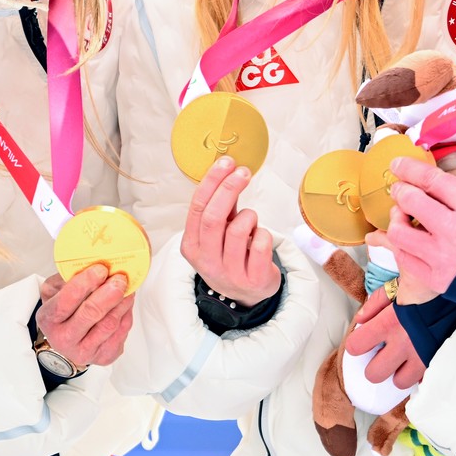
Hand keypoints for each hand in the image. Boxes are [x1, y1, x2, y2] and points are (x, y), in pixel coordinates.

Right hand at [36, 266, 134, 368]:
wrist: (68, 338)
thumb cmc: (64, 310)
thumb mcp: (56, 290)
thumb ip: (69, 277)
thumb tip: (94, 263)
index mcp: (49, 318)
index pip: (66, 300)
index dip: (86, 283)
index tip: (101, 269)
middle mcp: (63, 338)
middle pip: (90, 313)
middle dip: (109, 293)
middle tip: (120, 278)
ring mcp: (84, 351)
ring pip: (109, 324)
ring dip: (122, 302)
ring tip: (127, 288)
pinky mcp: (103, 356)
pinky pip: (121, 333)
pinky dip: (126, 315)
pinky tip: (125, 304)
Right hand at [180, 156, 280, 306]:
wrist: (246, 293)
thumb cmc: (230, 254)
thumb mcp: (217, 233)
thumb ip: (220, 206)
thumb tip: (228, 168)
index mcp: (192, 246)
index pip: (197, 208)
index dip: (212, 182)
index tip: (226, 162)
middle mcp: (206, 262)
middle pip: (214, 217)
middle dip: (229, 189)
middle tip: (243, 172)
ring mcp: (230, 273)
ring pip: (238, 230)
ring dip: (249, 216)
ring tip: (251, 220)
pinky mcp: (254, 279)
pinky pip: (261, 244)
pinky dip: (264, 234)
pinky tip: (260, 238)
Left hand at [344, 287, 426, 388]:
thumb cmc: (427, 283)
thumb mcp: (397, 284)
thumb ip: (375, 303)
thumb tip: (360, 319)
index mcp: (389, 323)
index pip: (356, 346)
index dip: (357, 343)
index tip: (363, 339)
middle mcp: (404, 344)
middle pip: (374, 374)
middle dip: (375, 365)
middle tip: (382, 354)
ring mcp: (422, 355)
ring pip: (399, 382)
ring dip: (399, 372)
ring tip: (403, 358)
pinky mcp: (439, 360)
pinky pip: (423, 379)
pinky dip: (419, 372)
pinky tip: (420, 357)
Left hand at [366, 156, 455, 297]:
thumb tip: (426, 177)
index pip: (430, 179)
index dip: (408, 168)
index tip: (398, 165)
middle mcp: (455, 229)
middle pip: (410, 200)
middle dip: (400, 191)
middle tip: (399, 190)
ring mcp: (443, 256)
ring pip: (399, 231)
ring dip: (397, 220)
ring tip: (403, 218)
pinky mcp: (436, 278)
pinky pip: (404, 257)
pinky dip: (403, 245)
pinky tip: (409, 240)